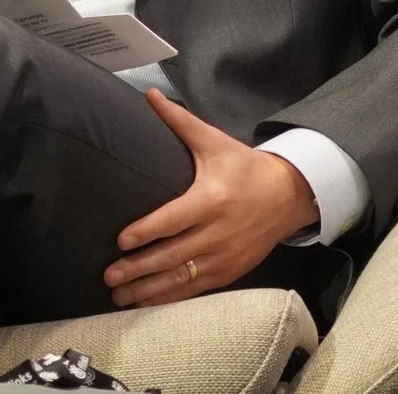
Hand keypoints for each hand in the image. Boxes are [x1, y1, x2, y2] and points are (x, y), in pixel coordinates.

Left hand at [104, 90, 318, 307]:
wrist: (289, 195)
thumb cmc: (245, 167)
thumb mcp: (215, 142)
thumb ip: (180, 122)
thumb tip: (150, 95)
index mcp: (212, 199)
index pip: (173, 219)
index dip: (147, 231)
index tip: (121, 240)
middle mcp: (218, 232)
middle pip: (172, 255)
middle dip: (137, 268)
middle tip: (108, 275)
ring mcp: (225, 256)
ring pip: (181, 278)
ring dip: (148, 289)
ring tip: (119, 294)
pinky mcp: (229, 272)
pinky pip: (195, 290)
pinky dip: (169, 298)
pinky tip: (145, 301)